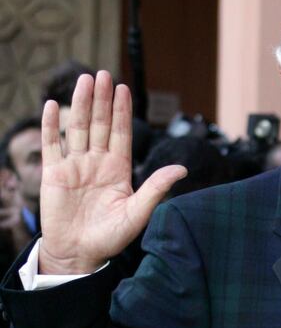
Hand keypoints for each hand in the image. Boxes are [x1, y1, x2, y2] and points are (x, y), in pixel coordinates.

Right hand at [38, 71, 186, 273]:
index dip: (122, 111)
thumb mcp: (138, 212)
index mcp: (118, 170)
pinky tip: (53, 106)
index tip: (123, 88)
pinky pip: (52, 145)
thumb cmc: (111, 237)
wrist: (80, 253)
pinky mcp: (54, 174)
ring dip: (81, 105)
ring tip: (84, 81)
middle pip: (100, 125)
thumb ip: (156, 188)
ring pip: (78, 129)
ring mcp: (75, 166)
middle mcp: (96, 163)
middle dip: (102, 100)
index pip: (121, 133)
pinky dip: (51, 126)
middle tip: (104, 74)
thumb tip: (182, 169)